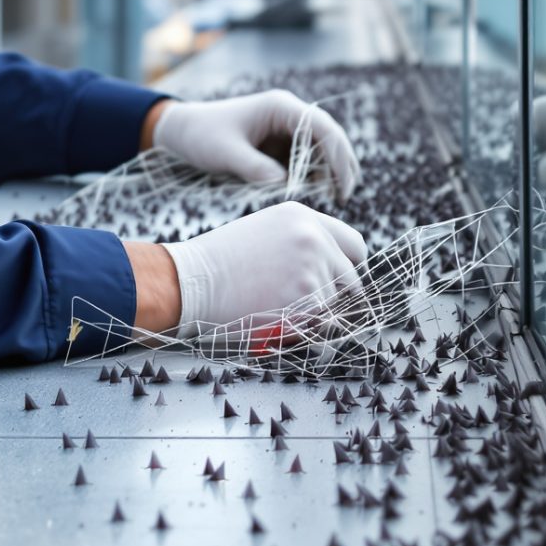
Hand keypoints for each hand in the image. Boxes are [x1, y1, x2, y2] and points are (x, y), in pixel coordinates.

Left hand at [148, 90, 359, 196]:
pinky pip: (305, 159)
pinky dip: (314, 175)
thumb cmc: (202, 136)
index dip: (336, 155)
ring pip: (321, 149)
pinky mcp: (279, 145)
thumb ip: (254, 167)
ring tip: (334, 199)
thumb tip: (285, 184)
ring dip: (329, 171)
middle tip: (343, 196)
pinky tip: (316, 194)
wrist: (182, 131)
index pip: (321, 127)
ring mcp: (285, 129)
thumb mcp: (225, 153)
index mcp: (280, 107)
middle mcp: (288, 115)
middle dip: (340, 165)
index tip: (341, 184)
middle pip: (329, 137)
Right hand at [161, 201, 368, 333]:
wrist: (192, 280)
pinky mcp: (307, 297)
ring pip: (334, 305)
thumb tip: (329, 269)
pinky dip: (302, 328)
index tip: (339, 282)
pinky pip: (320, 323)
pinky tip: (272, 317)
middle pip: (352, 278)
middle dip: (335, 297)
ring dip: (314, 315)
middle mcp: (314, 237)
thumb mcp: (264, 232)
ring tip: (275, 308)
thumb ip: (299, 242)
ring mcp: (313, 266)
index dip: (348, 267)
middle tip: (308, 306)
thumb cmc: (219, 263)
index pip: (354, 244)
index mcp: (303, 217)